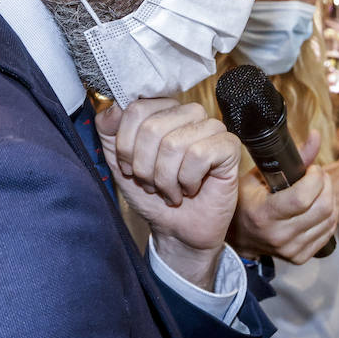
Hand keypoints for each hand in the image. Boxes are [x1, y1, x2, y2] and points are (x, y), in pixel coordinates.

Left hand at [96, 99, 240, 286]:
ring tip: (171, 190)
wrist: (176, 229)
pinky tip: (191, 188)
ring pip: (175, 144)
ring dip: (166, 178)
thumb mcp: (119, 162)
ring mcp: (212, 128)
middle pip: (153, 128)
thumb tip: (113, 108)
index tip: (131, 168)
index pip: (136, 110)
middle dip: (146, 167)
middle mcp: (189, 114)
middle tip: (152, 184)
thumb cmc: (152, 194)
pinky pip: (200, 155)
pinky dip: (188, 180)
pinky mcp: (229, 147)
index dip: (127, 146)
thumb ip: (109, 131)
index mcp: (163, 110)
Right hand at [228, 131, 337, 263]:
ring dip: (330, 198)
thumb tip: (316, 136)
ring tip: (319, 190)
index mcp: (264, 214)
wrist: (237, 239)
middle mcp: (278, 235)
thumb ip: (290, 158)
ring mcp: (290, 249)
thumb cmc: (246, 202)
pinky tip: (317, 207)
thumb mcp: (258, 176)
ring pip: (330, 219)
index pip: (303, 198)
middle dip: (327, 185)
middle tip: (318, 176)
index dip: (315, 178)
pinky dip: (329, 216)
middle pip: (322, 208)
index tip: (311, 169)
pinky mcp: (300, 257)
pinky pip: (328, 232)